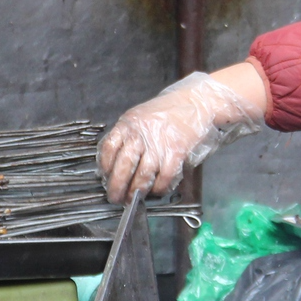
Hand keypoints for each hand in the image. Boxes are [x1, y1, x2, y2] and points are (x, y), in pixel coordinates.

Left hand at [99, 67, 267, 202]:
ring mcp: (160, 144)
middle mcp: (142, 133)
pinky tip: (157, 190)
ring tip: (133, 198)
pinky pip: (165, 177)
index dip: (105, 166)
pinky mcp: (177, 152)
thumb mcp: (140, 116)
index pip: (110, 147)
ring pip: (143, 175)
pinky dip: (160, 188)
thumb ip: (127, 135)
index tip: (104, 177)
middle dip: (117, 186)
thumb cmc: (167, 111)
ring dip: (136, 191)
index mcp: (129, 123)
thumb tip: (114, 163)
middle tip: (115, 197)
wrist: (196, 102)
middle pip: (124, 165)